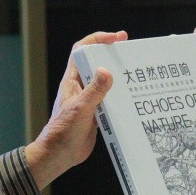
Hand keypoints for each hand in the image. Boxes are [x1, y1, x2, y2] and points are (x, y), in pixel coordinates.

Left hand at [25, 30, 127, 188]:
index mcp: (73, 81)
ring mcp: (89, 99)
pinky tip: (133, 98)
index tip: (116, 38)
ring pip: (105, 81)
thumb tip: (106, 70)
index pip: (82, 50)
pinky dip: (121, 96)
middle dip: (112, 54)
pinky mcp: (96, 113)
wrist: (59, 155)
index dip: (97, 39)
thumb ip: (94, 90)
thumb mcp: (80, 109)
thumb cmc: (62, 132)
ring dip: (119, 75)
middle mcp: (81, 87)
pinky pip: (110, 99)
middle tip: (131, 50)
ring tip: (136, 72)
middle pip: (96, 62)